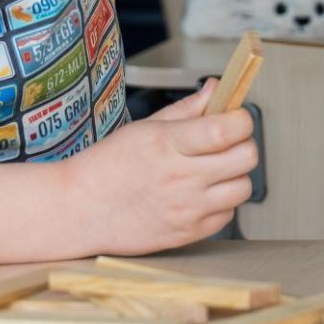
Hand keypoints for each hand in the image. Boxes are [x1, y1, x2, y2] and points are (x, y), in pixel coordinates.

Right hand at [73, 82, 258, 253]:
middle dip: (243, 145)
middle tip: (227, 144)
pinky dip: (221, 204)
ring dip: (235, 176)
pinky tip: (201, 195)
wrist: (77, 210)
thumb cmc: (105, 166)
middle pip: (246, 158)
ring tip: (213, 171)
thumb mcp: (144, 127)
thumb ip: (187, 109)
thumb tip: (217, 88)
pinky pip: (227, 216)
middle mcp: (181, 178)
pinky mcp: (186, 234)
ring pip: (243, 188)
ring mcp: (186, 209)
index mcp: (169, 144)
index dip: (242, 119)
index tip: (236, 117)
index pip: (230, 129)